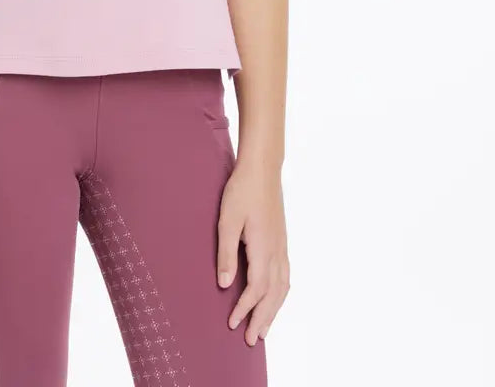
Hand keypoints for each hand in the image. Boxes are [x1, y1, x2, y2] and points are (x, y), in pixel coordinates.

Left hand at [216, 160, 290, 345]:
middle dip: (262, 318)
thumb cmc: (241, 191)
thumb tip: (224, 284)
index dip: (245, 308)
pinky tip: (276, 299)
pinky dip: (281, 294)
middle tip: (251, 340)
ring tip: (264, 329)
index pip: (256, 288)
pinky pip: (286, 275)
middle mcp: (277, 251)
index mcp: (263, 247)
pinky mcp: (282, 241)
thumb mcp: (227, 219)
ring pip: (282, 287)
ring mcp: (282, 246)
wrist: (262, 169)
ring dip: (273, 310)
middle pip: (272, 294)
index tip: (232, 324)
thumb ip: (226, 253)